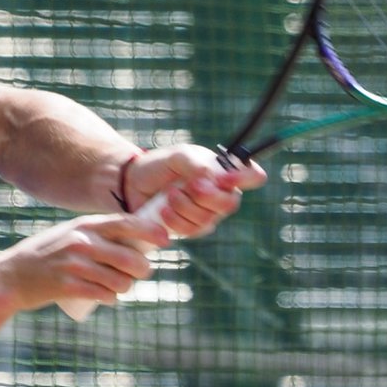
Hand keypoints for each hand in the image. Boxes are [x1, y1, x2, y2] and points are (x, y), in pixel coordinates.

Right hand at [0, 213, 170, 311]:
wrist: (10, 277)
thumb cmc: (46, 255)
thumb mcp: (69, 234)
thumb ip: (96, 234)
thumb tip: (135, 240)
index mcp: (84, 226)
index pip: (126, 223)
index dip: (150, 230)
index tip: (166, 239)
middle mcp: (82, 242)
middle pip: (130, 257)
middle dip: (142, 268)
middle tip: (140, 273)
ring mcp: (75, 265)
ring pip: (120, 280)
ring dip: (125, 287)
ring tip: (119, 287)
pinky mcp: (68, 287)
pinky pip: (103, 294)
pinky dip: (111, 298)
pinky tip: (109, 297)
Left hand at [122, 144, 267, 237]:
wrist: (133, 184)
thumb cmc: (160, 166)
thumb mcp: (178, 156)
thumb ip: (197, 164)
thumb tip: (214, 177)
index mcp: (224, 171)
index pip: (253, 175)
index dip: (245, 178)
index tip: (224, 178)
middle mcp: (221, 193)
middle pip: (231, 203)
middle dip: (208, 196)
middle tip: (189, 186)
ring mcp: (208, 213)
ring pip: (209, 218)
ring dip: (186, 206)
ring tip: (169, 194)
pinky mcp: (191, 229)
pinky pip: (192, 230)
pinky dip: (177, 219)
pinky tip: (164, 210)